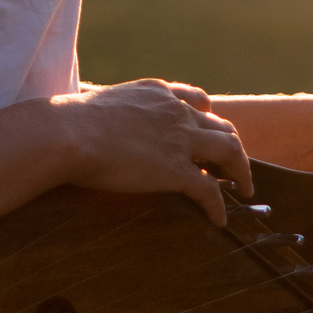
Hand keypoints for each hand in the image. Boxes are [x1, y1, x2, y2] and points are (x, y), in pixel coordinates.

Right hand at [50, 79, 252, 224]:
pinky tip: (219, 219)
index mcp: (157, 93)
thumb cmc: (69, 122)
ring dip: (242, 172)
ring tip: (245, 189)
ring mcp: (180, 140)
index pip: (196, 99)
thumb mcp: (97, 103)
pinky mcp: (176, 170)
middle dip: (233, 147)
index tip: (211, 128)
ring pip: (230, 151)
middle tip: (235, 167)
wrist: (68, 133)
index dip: (208, 117)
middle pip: (222, 127)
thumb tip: (91, 123)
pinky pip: (210, 190)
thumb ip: (110, 113)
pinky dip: (219, 206)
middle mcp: (176, 111)